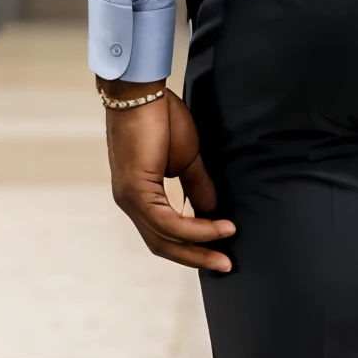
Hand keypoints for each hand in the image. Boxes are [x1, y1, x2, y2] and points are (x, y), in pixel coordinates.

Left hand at [101, 81, 234, 269]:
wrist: (140, 93)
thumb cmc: (160, 117)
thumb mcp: (185, 157)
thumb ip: (197, 184)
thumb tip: (212, 210)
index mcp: (139, 194)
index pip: (164, 231)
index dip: (192, 244)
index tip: (220, 247)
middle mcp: (130, 202)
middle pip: (163, 244)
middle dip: (196, 257)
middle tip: (225, 264)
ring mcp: (130, 198)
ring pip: (165, 238)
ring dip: (199, 246)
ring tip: (227, 245)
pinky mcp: (136, 191)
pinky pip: (167, 222)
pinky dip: (194, 228)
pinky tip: (216, 227)